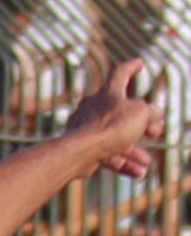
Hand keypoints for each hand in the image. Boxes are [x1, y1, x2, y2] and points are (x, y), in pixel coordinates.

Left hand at [65, 58, 165, 178]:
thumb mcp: (141, 113)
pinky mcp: (83, 149)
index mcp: (107, 93)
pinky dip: (123, 163)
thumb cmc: (110, 126)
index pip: (120, 74)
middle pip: (122, 114)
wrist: (79, 151)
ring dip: (134, 150)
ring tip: (147, 162)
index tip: (139, 63)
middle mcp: (94, 109)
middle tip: (156, 132)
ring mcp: (87, 129)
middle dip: (142, 125)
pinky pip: (106, 155)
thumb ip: (149, 112)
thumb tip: (152, 116)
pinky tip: (138, 173)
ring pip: (115, 138)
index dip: (131, 67)